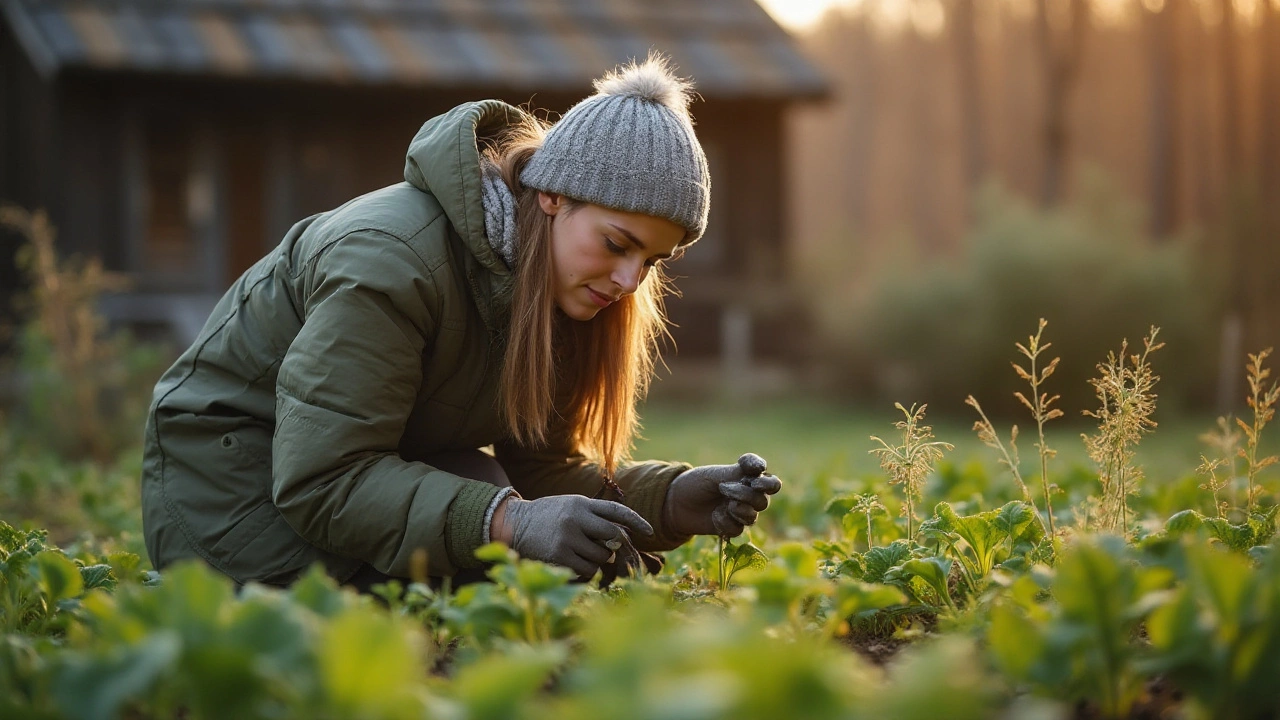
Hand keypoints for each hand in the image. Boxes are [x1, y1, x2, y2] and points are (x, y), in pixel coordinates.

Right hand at [492, 494, 653, 577]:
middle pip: (613, 536)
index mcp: (581, 503)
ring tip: (580, 553)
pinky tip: (572, 563)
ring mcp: (568, 538)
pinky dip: (585, 571)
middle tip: (605, 548)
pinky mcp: (559, 556)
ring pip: (602, 557)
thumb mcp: (570, 506)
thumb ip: (593, 516)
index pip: (616, 510)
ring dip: (597, 560)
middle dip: (615, 545)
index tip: (650, 532)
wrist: (514, 524)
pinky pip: (587, 570)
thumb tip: (623, 536)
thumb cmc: (548, 518)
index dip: (636, 521)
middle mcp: (576, 518)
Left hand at [663, 453, 782, 536]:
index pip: (771, 483)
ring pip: (752, 516)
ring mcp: (740, 513)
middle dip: (746, 495)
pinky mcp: (730, 528)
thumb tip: (762, 468)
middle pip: (762, 501)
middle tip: (725, 489)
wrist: (675, 502)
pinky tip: (714, 516)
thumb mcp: (716, 474)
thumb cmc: (696, 483)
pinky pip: (737, 529)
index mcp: (748, 480)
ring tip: (723, 504)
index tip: (754, 476)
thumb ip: (739, 472)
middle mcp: (748, 497)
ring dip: (738, 510)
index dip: (768, 483)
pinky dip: (725, 522)